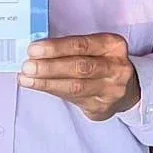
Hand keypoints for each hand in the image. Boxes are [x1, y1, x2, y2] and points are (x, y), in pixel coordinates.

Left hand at [17, 33, 139, 120]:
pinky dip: (52, 91)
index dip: (56, 48)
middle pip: (79, 67)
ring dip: (47, 82)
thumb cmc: (101, 62)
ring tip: (26, 78)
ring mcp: (112, 90)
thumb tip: (37, 51)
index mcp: (113, 45)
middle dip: (50, 67)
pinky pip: (73, 99)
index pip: (81, 45)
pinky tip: (37, 86)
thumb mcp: (96, 48)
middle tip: (27, 66)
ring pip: (75, 86)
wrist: (125, 89)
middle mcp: (117, 68)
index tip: (34, 49)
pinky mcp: (103, 107)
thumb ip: (71, 48)